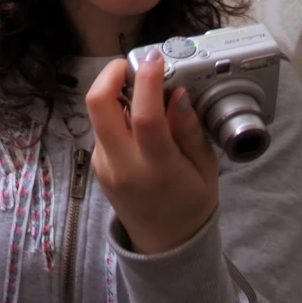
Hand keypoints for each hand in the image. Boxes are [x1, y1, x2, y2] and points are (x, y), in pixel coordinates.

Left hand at [86, 51, 218, 254]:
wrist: (164, 245)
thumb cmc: (192, 205)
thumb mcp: (205, 168)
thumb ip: (189, 129)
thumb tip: (177, 93)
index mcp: (156, 169)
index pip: (144, 116)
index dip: (147, 80)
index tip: (155, 57)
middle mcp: (122, 165)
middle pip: (98, 104)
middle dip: (111, 73)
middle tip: (133, 64)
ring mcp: (104, 164)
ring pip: (96, 112)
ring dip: (113, 90)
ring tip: (140, 88)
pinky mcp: (97, 163)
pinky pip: (101, 126)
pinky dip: (116, 110)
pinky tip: (137, 115)